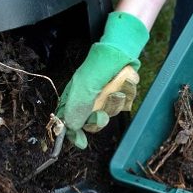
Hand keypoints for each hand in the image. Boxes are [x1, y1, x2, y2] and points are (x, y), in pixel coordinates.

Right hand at [56, 11, 148, 148]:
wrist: (123, 50)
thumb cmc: (99, 65)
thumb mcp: (85, 86)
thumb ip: (78, 107)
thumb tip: (71, 127)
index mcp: (73, 97)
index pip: (68, 121)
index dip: (73, 134)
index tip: (80, 142)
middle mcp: (88, 99)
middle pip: (91, 122)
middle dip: (98, 118)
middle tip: (101, 113)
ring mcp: (104, 97)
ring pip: (109, 113)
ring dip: (114, 103)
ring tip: (114, 89)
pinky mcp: (118, 95)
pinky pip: (123, 104)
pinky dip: (124, 95)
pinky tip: (123, 85)